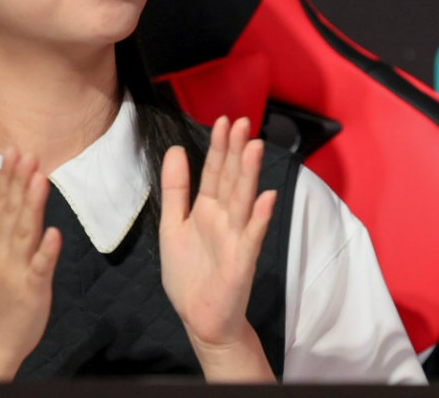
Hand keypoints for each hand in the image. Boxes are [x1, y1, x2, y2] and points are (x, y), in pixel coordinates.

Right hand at [0, 150, 60, 380]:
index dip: (7, 176)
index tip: (15, 149)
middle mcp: (0, 250)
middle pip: (10, 212)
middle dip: (19, 183)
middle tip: (28, 154)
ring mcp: (14, 270)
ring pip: (24, 234)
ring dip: (32, 207)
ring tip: (40, 180)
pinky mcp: (30, 290)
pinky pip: (39, 269)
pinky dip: (46, 252)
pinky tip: (54, 233)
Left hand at [159, 117, 276, 381]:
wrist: (199, 319)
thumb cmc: (188, 273)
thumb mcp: (172, 224)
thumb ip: (175, 189)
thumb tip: (175, 148)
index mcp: (207, 209)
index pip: (215, 172)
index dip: (218, 147)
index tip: (224, 120)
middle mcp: (225, 219)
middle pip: (231, 180)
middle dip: (236, 151)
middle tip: (243, 122)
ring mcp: (236, 238)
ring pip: (243, 201)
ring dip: (249, 175)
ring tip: (254, 147)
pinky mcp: (242, 261)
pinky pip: (252, 236)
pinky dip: (260, 217)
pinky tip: (267, 197)